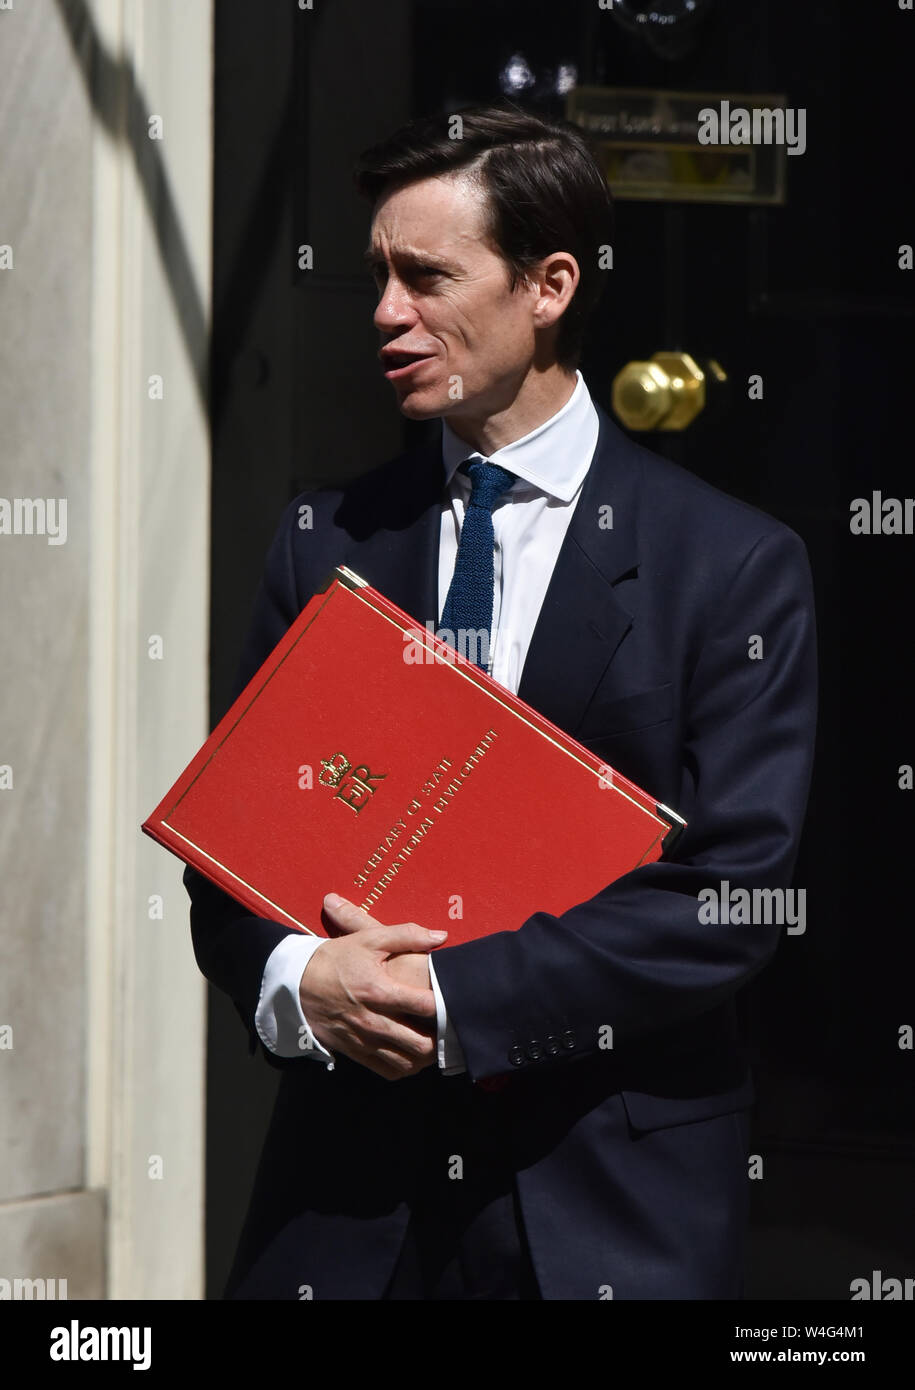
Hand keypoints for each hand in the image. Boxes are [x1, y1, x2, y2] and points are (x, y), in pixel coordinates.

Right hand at [298, 894, 445, 1079]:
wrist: (296, 983)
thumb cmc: (337, 958)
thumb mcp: (369, 939)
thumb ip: (407, 935)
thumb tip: (441, 936)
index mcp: (378, 990)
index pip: (423, 1005)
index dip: (446, 1005)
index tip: (458, 1001)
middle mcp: (372, 1020)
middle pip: (420, 1044)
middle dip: (442, 1040)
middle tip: (453, 1029)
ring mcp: (363, 1039)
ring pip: (406, 1063)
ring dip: (427, 1057)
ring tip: (438, 1043)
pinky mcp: (355, 1052)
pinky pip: (388, 1070)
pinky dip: (406, 1067)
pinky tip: (414, 1054)